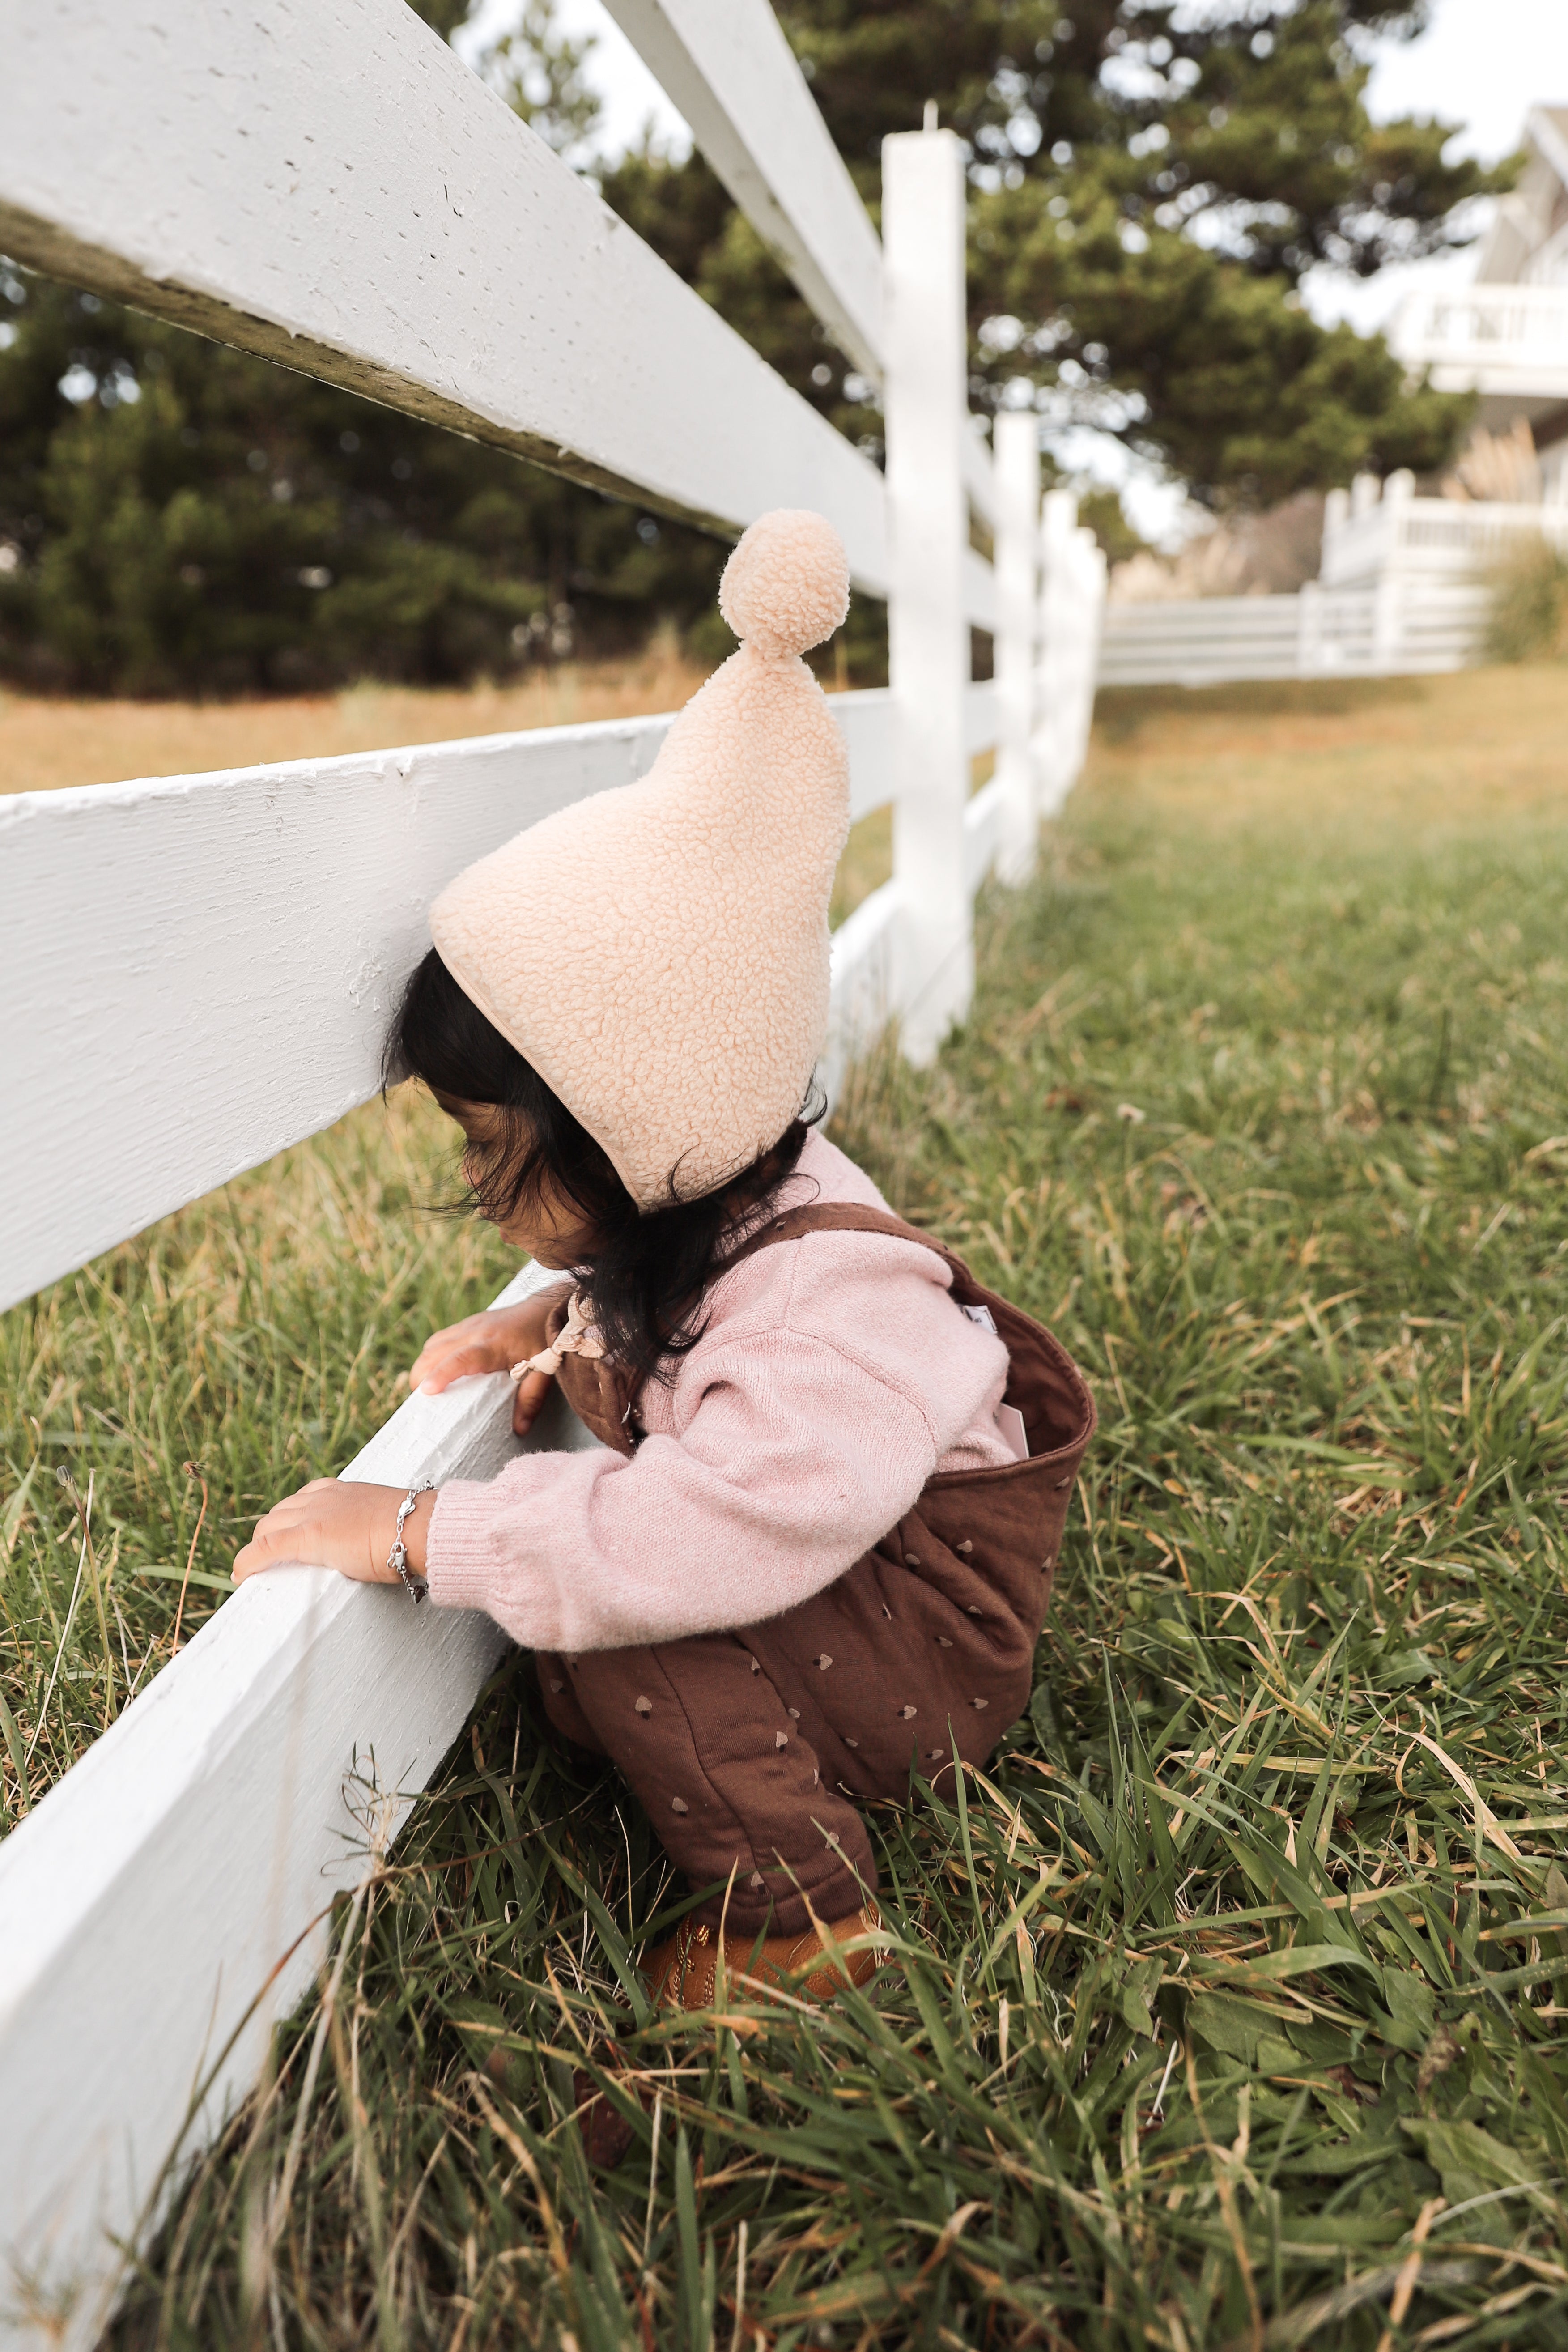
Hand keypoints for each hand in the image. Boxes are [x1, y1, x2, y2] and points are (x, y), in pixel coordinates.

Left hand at [233, 1478, 421, 1586]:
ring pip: (268, 1526)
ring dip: (259, 1547)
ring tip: (256, 1569)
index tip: (289, 1533)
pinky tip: (240, 1576)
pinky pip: (266, 1548)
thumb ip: (377, 1526)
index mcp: (343, 1490)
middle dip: (270, 1533)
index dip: (291, 1518)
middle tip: (268, 1558)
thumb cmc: (417, 1528)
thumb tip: (389, 1543)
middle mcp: (323, 1496)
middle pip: (280, 1512)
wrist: (421, 1527)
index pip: (304, 1499)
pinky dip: (248, 1561)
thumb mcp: (390, 1520)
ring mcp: (313, 1514)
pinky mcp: (307, 1537)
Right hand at [408, 1280, 574, 1435]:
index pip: (460, 1359)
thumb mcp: (545, 1370)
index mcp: (493, 1344)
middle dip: (420, 1375)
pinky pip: (440, 1339)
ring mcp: (469, 1325)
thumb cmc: (546, 1339)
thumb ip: (531, 1399)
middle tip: (419, 1402)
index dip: (441, 1374)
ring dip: (423, 1365)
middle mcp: (476, 1331)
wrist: (548, 1307)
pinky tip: (436, 1371)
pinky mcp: (468, 1324)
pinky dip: (432, 1356)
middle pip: (435, 1351)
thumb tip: (520, 1428)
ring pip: (433, 1344)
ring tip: (424, 1390)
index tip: (425, 1391)